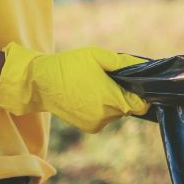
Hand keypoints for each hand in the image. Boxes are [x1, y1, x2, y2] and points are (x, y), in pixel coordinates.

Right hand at [0, 43, 148, 133]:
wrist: (39, 83)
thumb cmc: (69, 66)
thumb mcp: (97, 56)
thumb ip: (123, 62)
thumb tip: (145, 67)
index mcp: (111, 99)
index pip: (141, 105)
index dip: (142, 95)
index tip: (137, 84)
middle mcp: (106, 116)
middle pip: (129, 108)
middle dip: (125, 94)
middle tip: (112, 80)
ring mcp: (97, 124)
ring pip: (117, 113)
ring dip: (113, 102)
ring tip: (98, 86)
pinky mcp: (89, 127)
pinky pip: (105, 118)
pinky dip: (103, 108)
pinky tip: (90, 96)